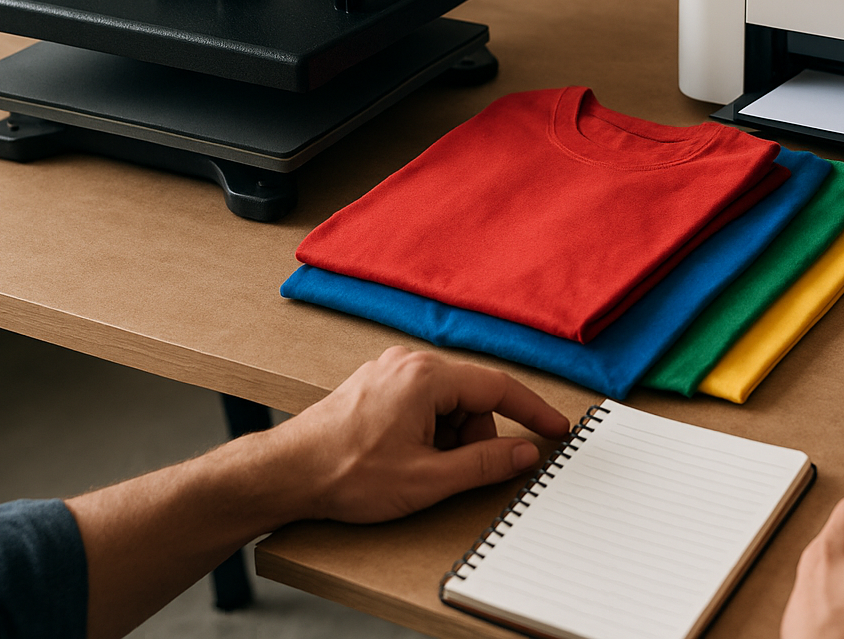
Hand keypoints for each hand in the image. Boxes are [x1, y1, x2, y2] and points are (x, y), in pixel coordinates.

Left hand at [267, 346, 571, 522]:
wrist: (287, 474)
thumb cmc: (345, 472)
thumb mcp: (427, 479)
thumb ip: (484, 464)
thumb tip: (523, 453)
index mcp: (426, 376)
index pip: (499, 387)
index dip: (533, 411)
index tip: (556, 429)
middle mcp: (409, 364)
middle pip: (471, 399)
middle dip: (472, 439)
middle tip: (450, 473)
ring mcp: (389, 373)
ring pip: (446, 405)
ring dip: (446, 439)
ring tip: (416, 468)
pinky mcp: (376, 387)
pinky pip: (422, 406)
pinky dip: (426, 434)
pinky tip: (403, 458)